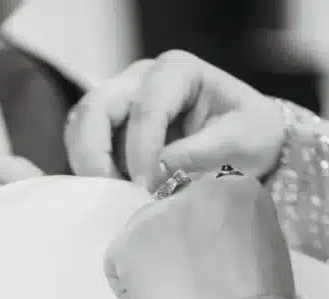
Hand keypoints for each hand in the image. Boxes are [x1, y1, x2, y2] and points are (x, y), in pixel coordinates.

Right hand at [65, 51, 284, 190]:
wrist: (245, 144)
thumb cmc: (248, 135)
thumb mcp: (240, 142)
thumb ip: (201, 153)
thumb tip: (158, 170)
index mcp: (177, 72)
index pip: (146, 107)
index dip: (143, 150)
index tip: (150, 187)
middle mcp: (141, 80)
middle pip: (96, 108)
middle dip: (97, 155)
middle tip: (114, 193)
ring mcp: (121, 103)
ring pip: (80, 125)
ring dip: (88, 164)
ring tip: (111, 195)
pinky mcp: (110, 130)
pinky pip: (82, 145)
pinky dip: (88, 170)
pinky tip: (110, 192)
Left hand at [103, 172, 295, 298]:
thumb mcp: (268, 253)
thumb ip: (240, 233)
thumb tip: (218, 241)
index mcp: (240, 188)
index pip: (208, 202)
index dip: (204, 236)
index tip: (210, 264)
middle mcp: (198, 189)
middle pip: (172, 213)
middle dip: (174, 244)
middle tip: (185, 285)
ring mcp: (159, 213)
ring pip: (142, 236)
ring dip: (150, 263)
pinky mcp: (128, 242)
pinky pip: (116, 263)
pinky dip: (127, 288)